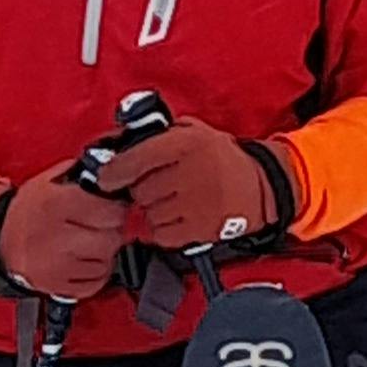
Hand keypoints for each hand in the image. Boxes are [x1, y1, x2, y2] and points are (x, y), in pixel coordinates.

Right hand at [0, 167, 132, 299]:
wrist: (0, 240)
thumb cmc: (27, 211)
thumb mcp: (48, 181)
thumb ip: (81, 176)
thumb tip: (111, 176)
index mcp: (55, 205)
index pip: (110, 210)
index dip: (115, 207)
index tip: (109, 207)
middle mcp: (56, 238)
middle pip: (111, 239)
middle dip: (110, 230)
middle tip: (98, 226)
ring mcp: (56, 266)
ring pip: (106, 263)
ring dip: (102, 253)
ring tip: (85, 243)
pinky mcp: (57, 287)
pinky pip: (96, 284)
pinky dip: (95, 273)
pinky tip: (82, 260)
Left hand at [101, 118, 278, 252]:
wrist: (260, 186)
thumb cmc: (221, 158)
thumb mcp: (194, 131)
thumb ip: (161, 134)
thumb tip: (123, 142)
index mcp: (186, 144)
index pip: (136, 159)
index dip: (116, 171)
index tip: (106, 177)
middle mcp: (189, 173)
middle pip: (140, 191)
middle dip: (142, 189)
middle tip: (159, 185)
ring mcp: (194, 204)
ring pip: (149, 214)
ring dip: (154, 210)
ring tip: (173, 200)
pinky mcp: (199, 229)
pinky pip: (162, 234)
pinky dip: (163, 229)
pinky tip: (177, 217)